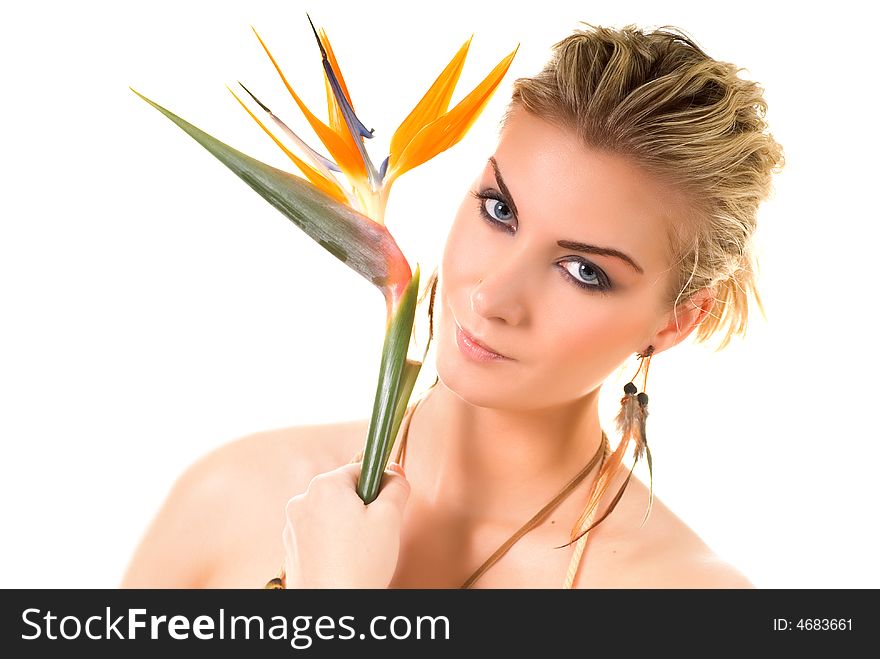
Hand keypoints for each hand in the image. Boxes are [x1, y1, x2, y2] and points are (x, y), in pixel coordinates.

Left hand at [282, 457, 410, 587]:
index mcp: (325, 485)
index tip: (389, 508)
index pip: (361, 469)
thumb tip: (395, 473)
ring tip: (359, 553)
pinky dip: (332, 542)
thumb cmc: (361, 563)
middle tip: (376, 534)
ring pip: (331, 513)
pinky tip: (343, 561)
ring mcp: (292, 525)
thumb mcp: (390, 518)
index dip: (380, 487)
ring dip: (347, 525)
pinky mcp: (291, 547)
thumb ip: (397, 487)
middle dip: (363, 508)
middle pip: (344, 492)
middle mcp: (302, 499)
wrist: (332, 607)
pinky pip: (318, 534)